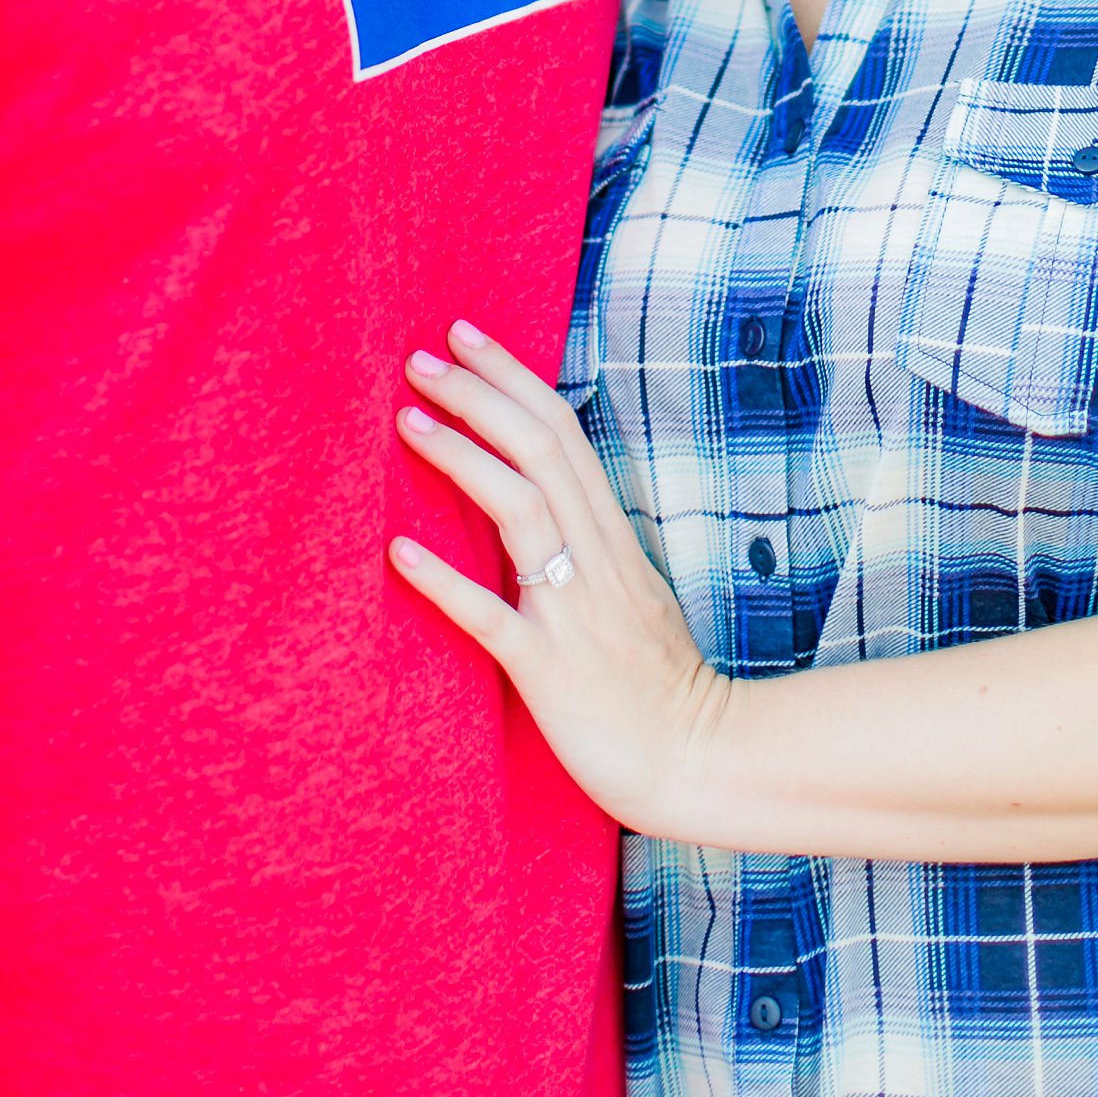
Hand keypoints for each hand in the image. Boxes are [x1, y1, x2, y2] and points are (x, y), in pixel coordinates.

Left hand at [389, 322, 733, 841]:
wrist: (698, 760)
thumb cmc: (659, 683)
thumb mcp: (633, 591)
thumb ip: (592, 544)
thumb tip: (546, 497)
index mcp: (612, 536)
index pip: (560, 431)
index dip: (511, 378)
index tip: (463, 337)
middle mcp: (595, 559)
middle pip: (537, 450)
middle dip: (478, 395)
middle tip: (419, 359)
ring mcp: (574, 611)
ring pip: (519, 509)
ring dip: (461, 457)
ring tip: (407, 423)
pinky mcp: (550, 670)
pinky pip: (492, 617)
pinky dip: (445, 582)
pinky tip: (399, 554)